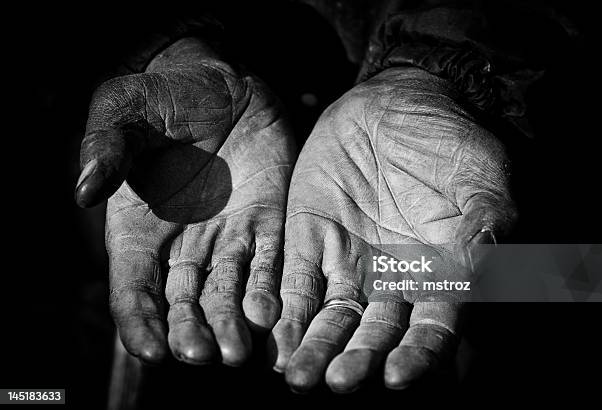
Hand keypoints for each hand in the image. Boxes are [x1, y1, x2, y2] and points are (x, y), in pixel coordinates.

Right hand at [75, 38, 295, 365]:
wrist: (217, 84)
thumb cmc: (161, 98)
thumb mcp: (125, 115)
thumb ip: (107, 150)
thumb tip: (84, 190)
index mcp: (139, 234)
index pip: (134, 291)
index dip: (139, 323)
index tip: (150, 351)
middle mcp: (183, 247)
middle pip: (183, 304)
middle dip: (191, 332)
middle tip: (202, 354)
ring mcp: (228, 239)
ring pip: (229, 295)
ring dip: (233, 326)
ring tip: (240, 351)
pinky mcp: (267, 223)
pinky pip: (270, 263)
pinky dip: (270, 290)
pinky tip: (273, 314)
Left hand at [268, 67, 515, 391]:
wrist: (393, 102)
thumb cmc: (446, 138)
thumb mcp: (478, 177)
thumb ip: (481, 230)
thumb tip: (478, 281)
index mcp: (439, 271)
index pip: (431, 327)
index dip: (417, 353)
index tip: (397, 375)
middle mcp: (392, 278)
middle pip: (374, 332)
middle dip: (357, 359)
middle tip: (339, 383)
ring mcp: (348, 260)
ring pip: (331, 316)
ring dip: (315, 347)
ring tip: (297, 377)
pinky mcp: (308, 238)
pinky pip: (295, 280)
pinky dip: (285, 308)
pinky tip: (273, 335)